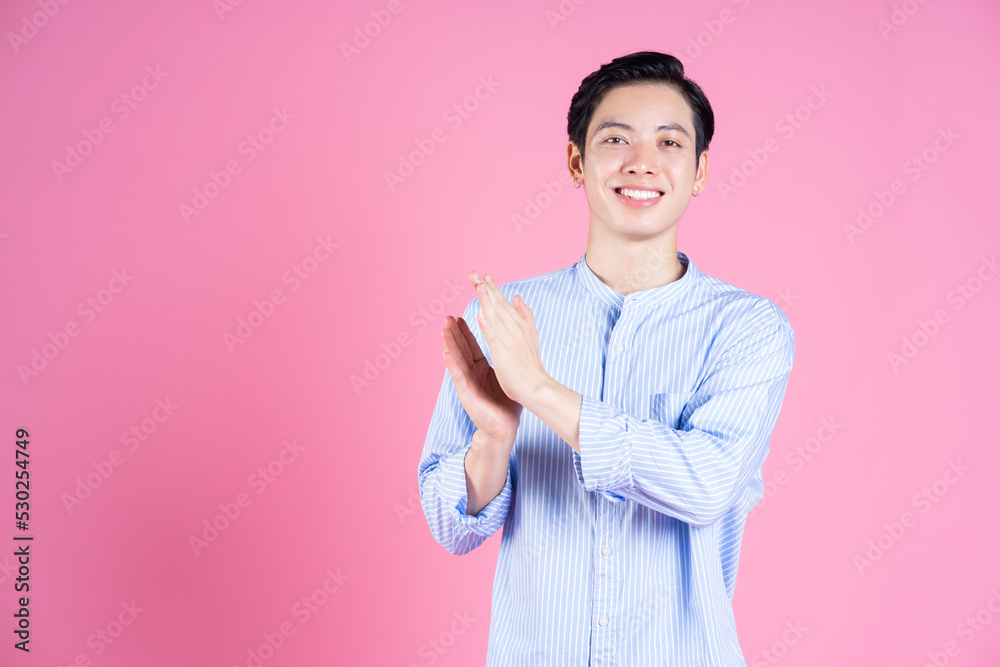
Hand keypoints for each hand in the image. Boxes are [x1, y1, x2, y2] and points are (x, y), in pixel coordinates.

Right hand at [441, 313, 521, 446]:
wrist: (504, 428)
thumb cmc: (507, 405)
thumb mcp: (506, 376)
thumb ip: (505, 359)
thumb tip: (513, 345)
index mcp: (482, 369)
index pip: (471, 346)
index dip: (465, 331)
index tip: (459, 316)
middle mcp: (472, 374)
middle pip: (462, 349)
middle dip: (454, 333)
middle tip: (447, 317)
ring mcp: (468, 383)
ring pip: (457, 360)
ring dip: (450, 345)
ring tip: (444, 330)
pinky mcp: (466, 394)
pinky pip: (458, 377)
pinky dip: (452, 365)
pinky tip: (446, 354)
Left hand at [470, 271, 547, 405]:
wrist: (537, 387)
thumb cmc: (531, 365)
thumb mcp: (530, 334)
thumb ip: (524, 315)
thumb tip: (517, 296)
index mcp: (519, 325)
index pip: (503, 303)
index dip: (493, 289)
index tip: (484, 275)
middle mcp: (515, 329)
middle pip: (498, 305)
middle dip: (486, 288)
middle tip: (473, 273)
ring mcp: (510, 340)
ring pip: (496, 317)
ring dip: (487, 301)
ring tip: (477, 286)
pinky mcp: (504, 353)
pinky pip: (495, 338)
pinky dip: (489, 327)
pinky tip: (481, 316)